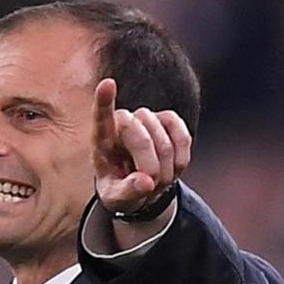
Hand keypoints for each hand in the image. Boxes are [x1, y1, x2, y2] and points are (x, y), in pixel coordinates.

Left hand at [91, 78, 191, 212]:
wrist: (140, 185)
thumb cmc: (120, 189)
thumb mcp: (116, 199)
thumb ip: (127, 192)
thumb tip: (145, 183)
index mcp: (102, 141)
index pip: (101, 118)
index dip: (104, 101)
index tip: (107, 84)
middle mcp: (122, 123)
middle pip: (142, 138)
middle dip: (150, 167)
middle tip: (149, 185)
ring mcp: (145, 119)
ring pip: (164, 142)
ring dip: (166, 169)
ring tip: (157, 180)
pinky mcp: (168, 120)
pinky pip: (183, 137)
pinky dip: (181, 159)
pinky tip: (173, 168)